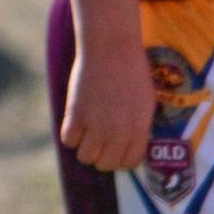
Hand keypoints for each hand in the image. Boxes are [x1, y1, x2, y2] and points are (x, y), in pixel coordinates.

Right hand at [61, 33, 155, 171]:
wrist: (111, 49)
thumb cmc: (132, 71)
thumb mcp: (146, 102)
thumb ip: (139, 126)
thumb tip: (130, 142)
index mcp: (140, 129)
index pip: (129, 162)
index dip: (120, 160)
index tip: (114, 152)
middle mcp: (119, 132)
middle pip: (106, 164)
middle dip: (101, 157)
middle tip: (98, 144)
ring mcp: (96, 125)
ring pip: (85, 156)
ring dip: (84, 148)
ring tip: (85, 135)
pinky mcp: (76, 115)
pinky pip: (68, 140)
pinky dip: (70, 136)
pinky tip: (74, 124)